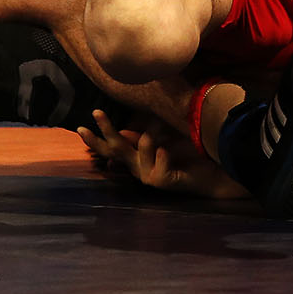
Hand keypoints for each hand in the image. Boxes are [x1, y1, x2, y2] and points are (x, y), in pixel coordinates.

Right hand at [77, 109, 246, 198]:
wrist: (211, 176)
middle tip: (96, 112)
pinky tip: (168, 151)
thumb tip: (123, 130)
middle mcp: (140, 169)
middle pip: (117, 150)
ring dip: (151, 136)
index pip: (112, 149)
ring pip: (141, 149)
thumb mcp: (162, 143)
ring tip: (161, 132)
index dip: (96, 139)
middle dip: (106, 131)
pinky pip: (158, 160)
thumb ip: (142, 139)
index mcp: (137, 160)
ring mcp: (150, 177)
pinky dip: (163, 152)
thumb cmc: (187, 157)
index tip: (81, 126)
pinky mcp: (163, 181)